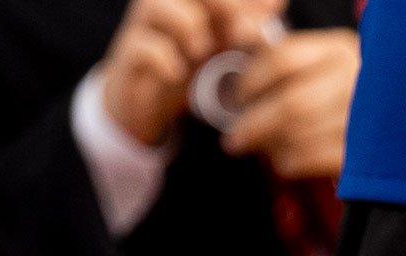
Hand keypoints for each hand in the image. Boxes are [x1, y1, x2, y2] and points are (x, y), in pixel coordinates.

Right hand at [99, 0, 283, 147]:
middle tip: (243, 35)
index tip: (266, 16)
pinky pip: (145, 46)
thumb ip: (251, 18)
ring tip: (202, 52)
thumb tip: (278, 3)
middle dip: (224, 5)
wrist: (147, 96)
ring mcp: (140, 21)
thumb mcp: (227, 36)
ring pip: (161, 6)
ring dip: (190, 29)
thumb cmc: (191, 57)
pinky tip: (178, 73)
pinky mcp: (127, 51)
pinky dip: (166, 60)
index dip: (241, 1)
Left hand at [223, 28, 359, 180]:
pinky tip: (286, 158)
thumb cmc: (336, 99)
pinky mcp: (355, 152)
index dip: (250, 81)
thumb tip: (238, 67)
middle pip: (289, 104)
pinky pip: (304, 160)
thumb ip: (282, 66)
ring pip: (294, 136)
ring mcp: (360, 116)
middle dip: (253, 126)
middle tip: (234, 140)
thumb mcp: (319, 68)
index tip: (238, 98)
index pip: (282, 58)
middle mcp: (353, 77)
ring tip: (264, 147)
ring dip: (269, 146)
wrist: (384, 130)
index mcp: (339, 49)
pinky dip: (286, 162)